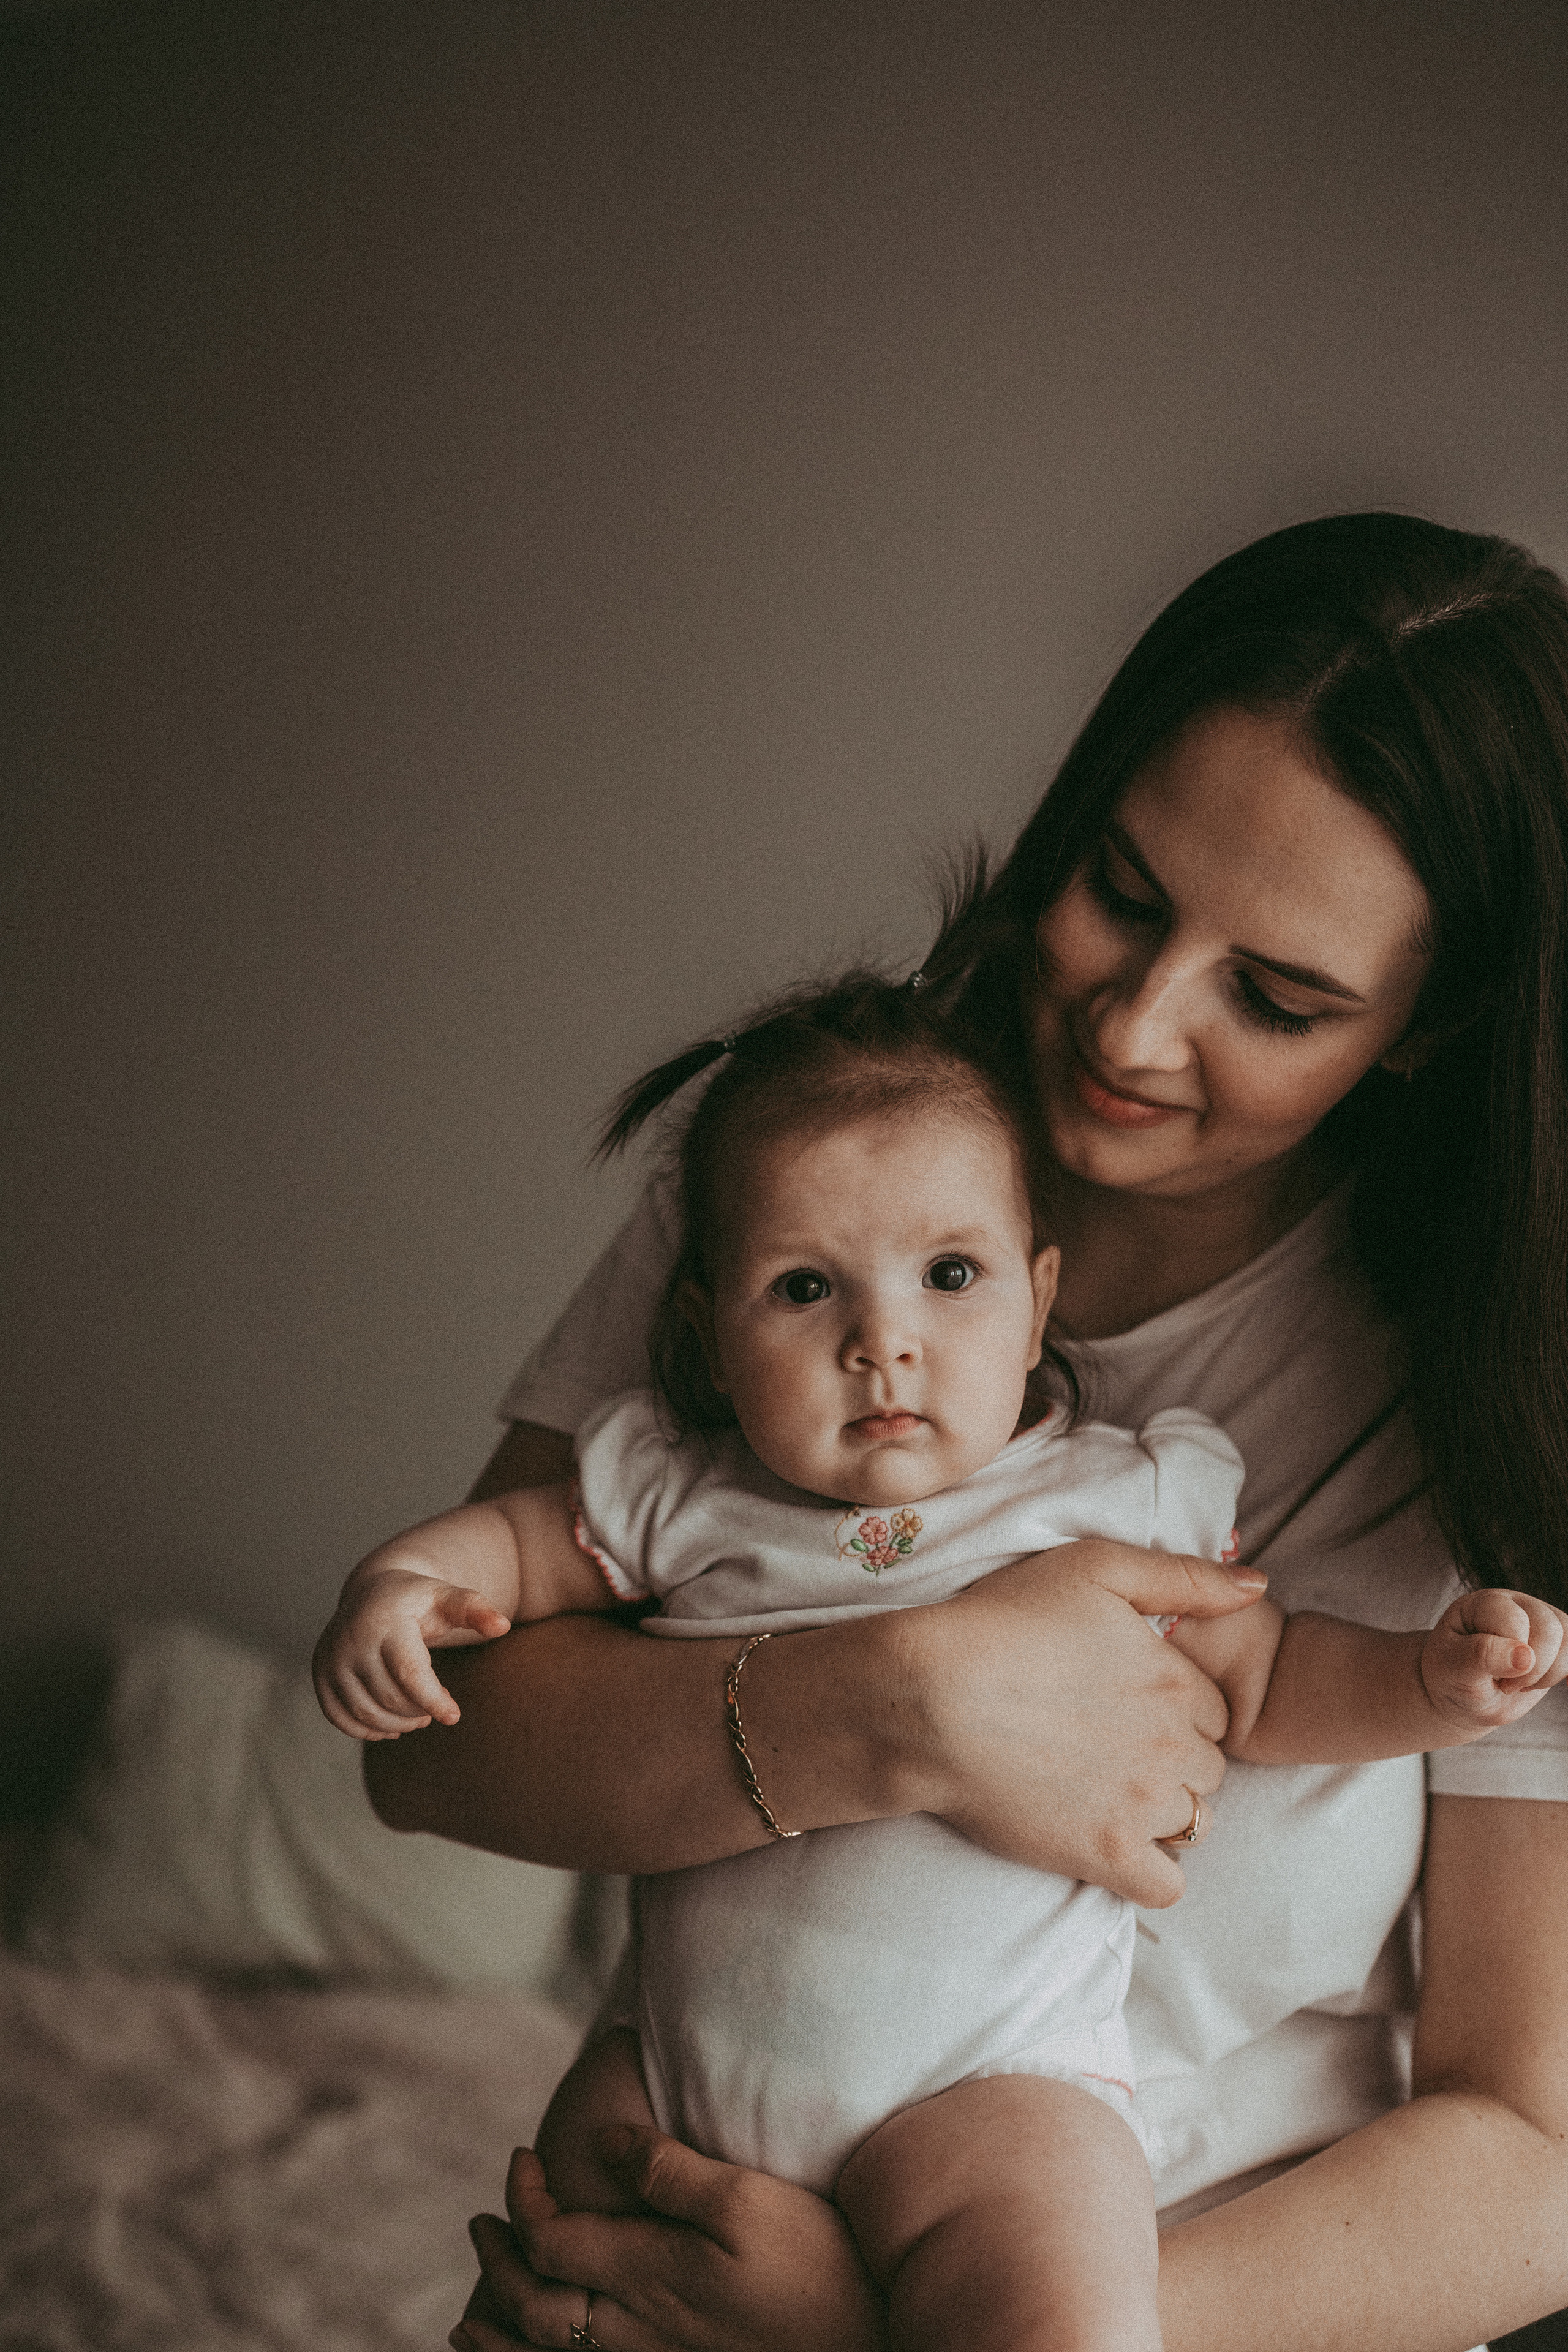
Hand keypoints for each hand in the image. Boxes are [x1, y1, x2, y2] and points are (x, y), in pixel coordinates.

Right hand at [311, 1567, 511, 1740]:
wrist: (371, 1593)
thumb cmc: (418, 1601)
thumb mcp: (448, 1599)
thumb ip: (475, 1611)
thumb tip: (502, 1625)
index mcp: (385, 1621)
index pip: (409, 1672)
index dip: (433, 1700)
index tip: (454, 1717)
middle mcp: (350, 1640)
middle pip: (390, 1698)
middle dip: (419, 1711)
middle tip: (436, 1708)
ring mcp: (330, 1660)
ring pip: (366, 1713)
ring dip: (397, 1723)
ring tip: (418, 1715)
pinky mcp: (320, 1678)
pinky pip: (342, 1719)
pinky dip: (368, 1730)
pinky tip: (390, 1724)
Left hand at [452, 2130, 884, 2351]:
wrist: (862, 2335)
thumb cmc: (810, 2261)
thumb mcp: (743, 2197)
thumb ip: (668, 2169)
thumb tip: (605, 2142)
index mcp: (645, 2272)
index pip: (546, 2242)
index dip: (520, 2200)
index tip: (521, 2158)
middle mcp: (636, 2324)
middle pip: (532, 2306)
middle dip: (495, 2264)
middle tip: (481, 2223)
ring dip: (500, 2329)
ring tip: (472, 2312)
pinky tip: (541, 2348)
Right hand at [894, 1539, 1268, 1905]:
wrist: (929, 1699)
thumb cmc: (1002, 1622)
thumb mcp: (1095, 1566)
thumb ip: (1185, 1577)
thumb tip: (1259, 1587)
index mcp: (1175, 1680)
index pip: (1214, 1712)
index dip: (1173, 1708)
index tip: (1124, 1704)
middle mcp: (1173, 1745)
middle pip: (1207, 1768)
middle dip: (1171, 1759)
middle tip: (1107, 1746)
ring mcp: (1143, 1804)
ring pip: (1194, 1822)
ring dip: (1162, 1811)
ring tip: (1103, 1791)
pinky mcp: (1106, 1855)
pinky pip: (1166, 1885)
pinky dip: (1150, 1871)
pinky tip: (1113, 1844)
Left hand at [1420, 1587, 1567, 1728]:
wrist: (1463, 1697)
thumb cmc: (1453, 1678)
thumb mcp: (1454, 1669)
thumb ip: (1482, 1656)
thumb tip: (1525, 1656)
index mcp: (1482, 1603)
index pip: (1513, 1621)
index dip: (1508, 1656)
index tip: (1488, 1677)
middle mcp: (1514, 1603)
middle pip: (1549, 1628)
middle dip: (1532, 1669)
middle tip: (1505, 1685)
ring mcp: (1538, 1619)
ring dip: (1550, 1673)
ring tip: (1522, 1684)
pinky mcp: (1557, 1641)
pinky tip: (1561, 1685)